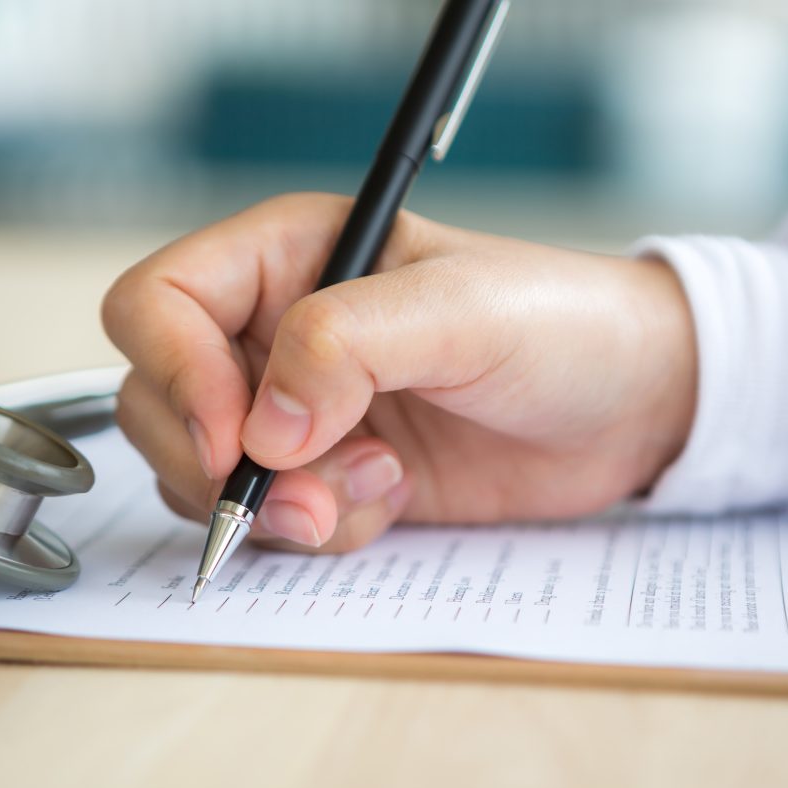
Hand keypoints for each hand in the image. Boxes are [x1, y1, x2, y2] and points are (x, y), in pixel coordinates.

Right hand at [102, 193, 696, 552]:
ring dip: (277, 506)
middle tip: (307, 493)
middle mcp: (276, 332)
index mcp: (288, 258)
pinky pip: (270, 521)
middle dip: (220, 464)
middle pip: (160, 402)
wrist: (630, 407)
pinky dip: (319, 530)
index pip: (158, 303)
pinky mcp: (331, 475)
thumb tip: (263, 426)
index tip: (236, 435)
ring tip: (380, 484)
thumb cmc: (561, 324)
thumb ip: (349, 342)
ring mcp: (300, 411)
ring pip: (204, 474)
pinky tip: (395, 497)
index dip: (174, 372)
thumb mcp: (463, 310)